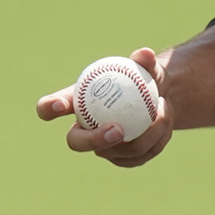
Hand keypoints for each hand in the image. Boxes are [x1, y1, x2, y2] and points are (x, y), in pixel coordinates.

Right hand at [35, 47, 173, 167]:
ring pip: (118, 151)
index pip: (50, 107)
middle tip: (118, 129)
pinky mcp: (124, 160)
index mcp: (77, 102)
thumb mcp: (147, 67)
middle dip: (93, 140)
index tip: (61, 105)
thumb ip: (144, 61)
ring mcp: (103, 149)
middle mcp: (84, 129)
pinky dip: (157, 139)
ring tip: (162, 109)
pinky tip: (166, 121)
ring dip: (144, 132)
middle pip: (76, 142)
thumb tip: (144, 54)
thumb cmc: (144, 79)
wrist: (161, 99)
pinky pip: (139, 156)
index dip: (49, 108)